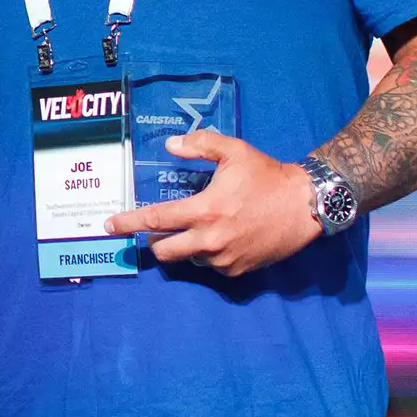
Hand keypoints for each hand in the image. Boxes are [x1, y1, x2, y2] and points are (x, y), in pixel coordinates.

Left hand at [104, 130, 319, 276]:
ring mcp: (224, 259)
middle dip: (156, 241)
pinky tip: (225, 237)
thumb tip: (170, 146)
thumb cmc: (268, 176)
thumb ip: (199, 145)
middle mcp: (210, 240)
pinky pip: (212, 266)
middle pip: (164, 251)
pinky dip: (210, 254)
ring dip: (187, 246)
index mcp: (204, 210)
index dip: (129, 223)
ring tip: (204, 227)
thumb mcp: (234, 151)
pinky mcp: (239, 271)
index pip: (156, 221)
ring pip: (189, 259)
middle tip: (161, 228)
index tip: (110, 227)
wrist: (307, 205)